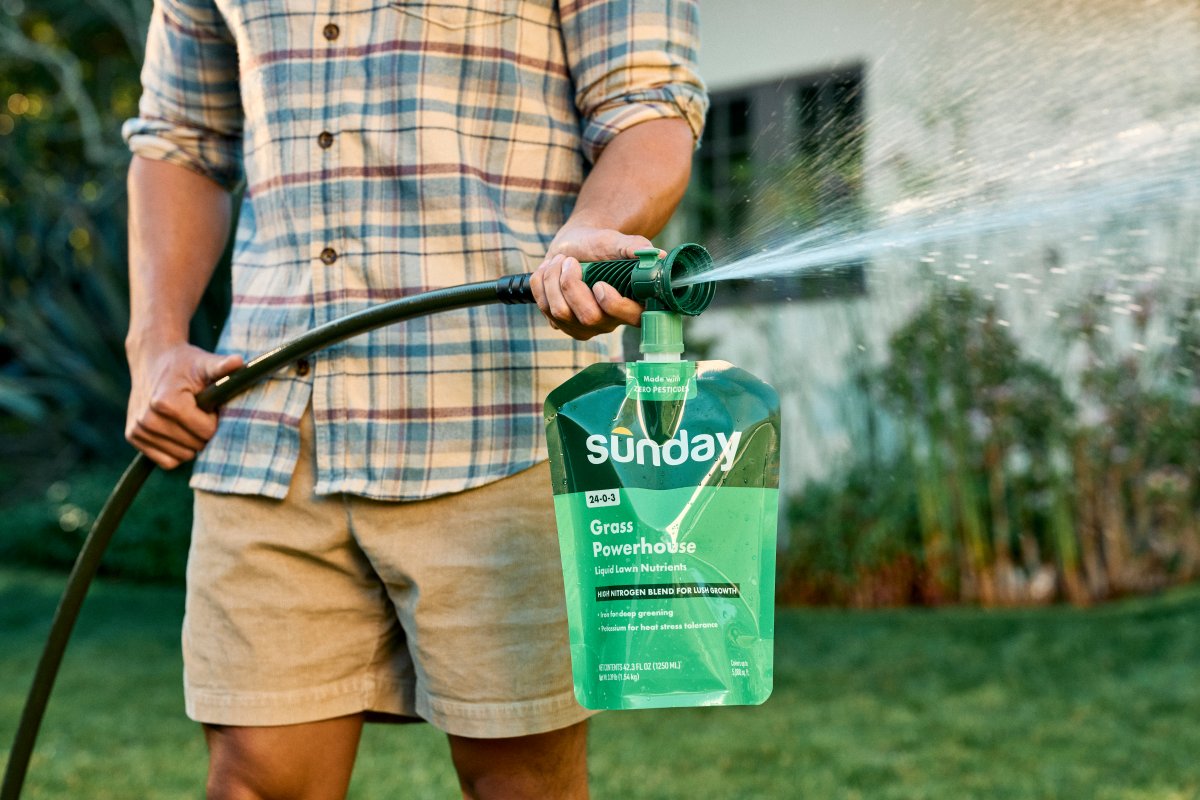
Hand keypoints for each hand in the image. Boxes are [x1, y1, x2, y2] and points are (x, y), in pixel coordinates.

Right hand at [125, 341, 243, 468]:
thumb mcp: (204, 363)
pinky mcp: (133, 437)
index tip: (209, 404)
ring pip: (182, 457)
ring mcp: (138, 429)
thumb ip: (221, 367)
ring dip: (191, 443)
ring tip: (187, 418)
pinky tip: (177, 430)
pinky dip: (177, 451)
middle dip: (203, 431)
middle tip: (198, 411)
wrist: (153, 359)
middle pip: (195, 446)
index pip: (206, 432)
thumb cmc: (185, 363)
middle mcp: (148, 419)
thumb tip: (239, 361)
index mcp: (166, 403)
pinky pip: (167, 461)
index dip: (214, 419)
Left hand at [529, 224, 653, 339]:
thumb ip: (636, 248)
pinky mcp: (560, 324)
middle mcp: (609, 322)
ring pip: (561, 313)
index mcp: (632, 305)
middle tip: (570, 261)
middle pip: (588, 317)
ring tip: (559, 261)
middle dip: (572, 285)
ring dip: (554, 279)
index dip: (613, 305)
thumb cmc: (601, 245)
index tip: (600, 284)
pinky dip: (541, 283)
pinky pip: (544, 308)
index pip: (631, 318)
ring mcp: (582, 327)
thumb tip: (659, 256)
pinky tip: (549, 270)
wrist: (574, 245)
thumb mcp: (618, 242)